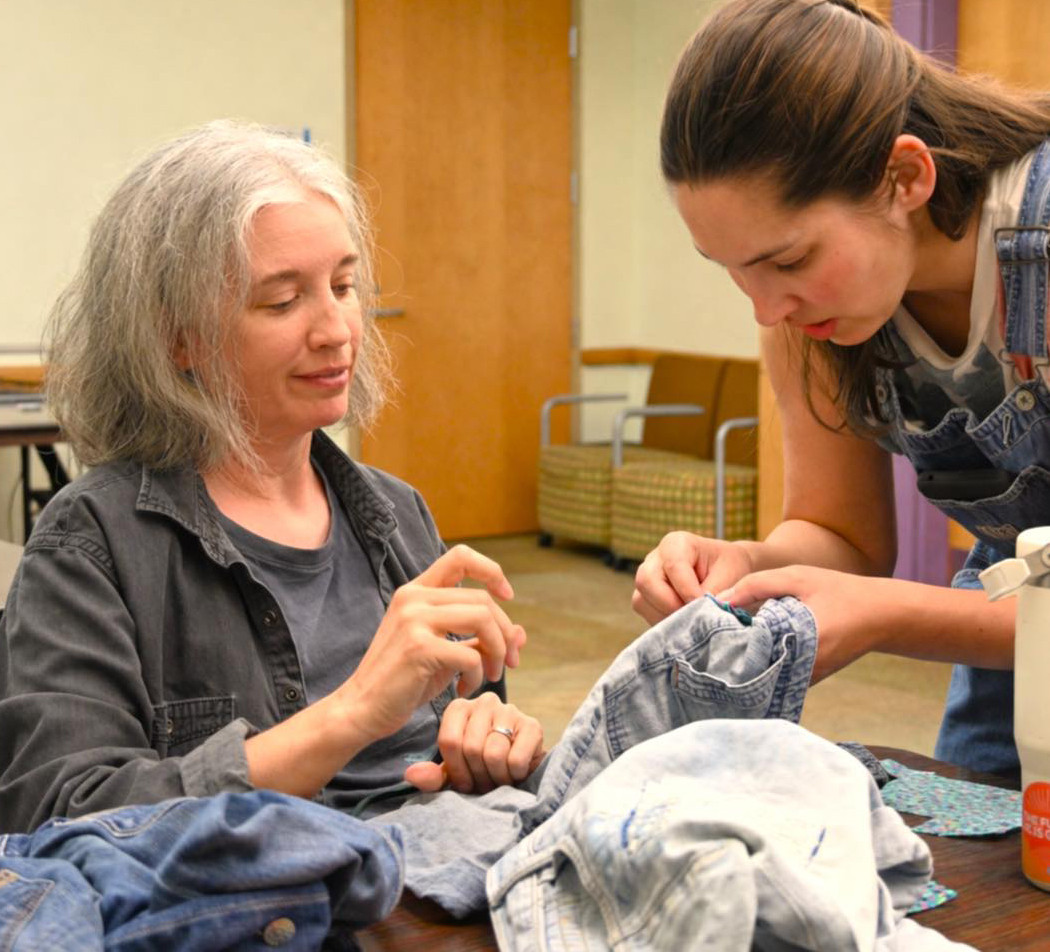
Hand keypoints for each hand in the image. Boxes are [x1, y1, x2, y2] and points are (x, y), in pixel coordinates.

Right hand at [334, 545, 526, 743]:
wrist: (362, 709)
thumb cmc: (404, 682)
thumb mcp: (444, 652)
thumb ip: (478, 638)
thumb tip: (521, 633)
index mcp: (415, 591)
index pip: (460, 556)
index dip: (491, 571)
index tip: (507, 596)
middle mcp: (413, 597)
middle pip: (482, 599)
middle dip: (505, 632)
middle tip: (507, 662)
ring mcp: (414, 620)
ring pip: (482, 618)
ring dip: (497, 650)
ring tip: (488, 675)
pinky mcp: (419, 647)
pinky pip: (471, 652)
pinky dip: (477, 673)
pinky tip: (464, 688)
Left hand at [404, 693, 544, 793]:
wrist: (518, 773)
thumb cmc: (482, 770)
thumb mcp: (453, 775)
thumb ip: (432, 776)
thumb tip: (412, 773)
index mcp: (459, 708)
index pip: (450, 740)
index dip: (456, 770)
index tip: (465, 781)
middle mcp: (484, 701)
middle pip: (471, 747)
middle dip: (478, 776)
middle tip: (486, 781)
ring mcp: (510, 710)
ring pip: (493, 753)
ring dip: (496, 777)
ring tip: (500, 778)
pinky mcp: (532, 725)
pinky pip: (516, 759)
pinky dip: (514, 774)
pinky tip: (516, 771)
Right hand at [632, 531, 754, 625]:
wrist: (729, 574)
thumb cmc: (731, 570)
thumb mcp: (731, 577)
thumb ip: (714, 594)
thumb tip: (698, 614)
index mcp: (676, 543)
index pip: (673, 567)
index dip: (688, 591)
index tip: (707, 606)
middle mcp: (655, 558)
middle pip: (647, 582)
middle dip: (670, 605)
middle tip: (695, 616)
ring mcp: (647, 578)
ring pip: (641, 600)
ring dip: (667, 616)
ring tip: (694, 619)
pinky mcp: (645, 597)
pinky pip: (645, 613)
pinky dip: (665, 623)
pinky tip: (686, 621)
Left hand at [719, 565, 886, 682]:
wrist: (882, 615)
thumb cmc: (839, 591)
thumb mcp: (797, 578)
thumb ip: (756, 585)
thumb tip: (720, 599)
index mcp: (799, 644)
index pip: (746, 652)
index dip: (722, 641)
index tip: (705, 631)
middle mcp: (802, 669)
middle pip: (750, 669)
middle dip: (728, 655)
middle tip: (708, 638)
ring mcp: (806, 679)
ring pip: (762, 675)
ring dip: (744, 659)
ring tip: (724, 640)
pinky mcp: (808, 680)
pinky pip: (776, 675)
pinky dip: (761, 662)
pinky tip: (749, 645)